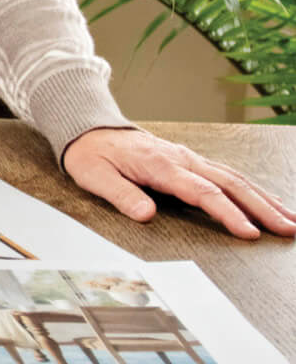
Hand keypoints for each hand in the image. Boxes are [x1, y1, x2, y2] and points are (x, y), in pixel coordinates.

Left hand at [63, 126, 295, 239]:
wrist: (90, 130)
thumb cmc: (92, 155)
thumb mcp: (95, 176)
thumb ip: (121, 194)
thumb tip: (146, 214)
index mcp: (161, 165)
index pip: (203, 192)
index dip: (228, 213)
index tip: (250, 233)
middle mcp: (181, 159)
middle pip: (230, 184)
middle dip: (262, 208)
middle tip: (288, 230)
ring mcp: (188, 158)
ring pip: (235, 178)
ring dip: (264, 199)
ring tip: (291, 221)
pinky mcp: (190, 161)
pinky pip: (227, 175)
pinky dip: (251, 189)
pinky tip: (269, 202)